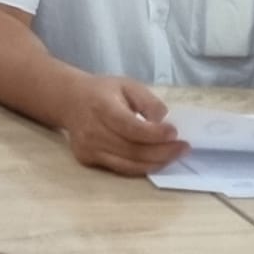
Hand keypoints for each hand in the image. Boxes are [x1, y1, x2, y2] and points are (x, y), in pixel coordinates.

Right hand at [61, 76, 189, 175]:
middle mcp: (92, 131)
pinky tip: (157, 160)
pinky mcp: (88, 160)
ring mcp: (88, 149)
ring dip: (156, 163)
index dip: (155, 134)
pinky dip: (142, 167)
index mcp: (101, 106)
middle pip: (132, 150)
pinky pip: (121, 168)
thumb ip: (148, 101)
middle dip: (163, 152)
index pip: (130, 127)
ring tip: (175, 155)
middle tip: (183, 147)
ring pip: (128, 165)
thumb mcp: (128, 84)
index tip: (175, 133)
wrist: (70, 101)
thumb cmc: (103, 91)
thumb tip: (162, 122)